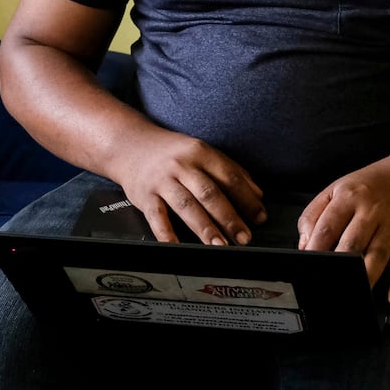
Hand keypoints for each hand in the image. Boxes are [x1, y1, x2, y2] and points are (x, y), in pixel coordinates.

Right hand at [111, 130, 264, 245]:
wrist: (130, 145)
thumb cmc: (171, 152)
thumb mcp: (202, 151)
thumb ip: (231, 170)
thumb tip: (258, 194)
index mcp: (200, 153)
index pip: (229, 176)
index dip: (247, 198)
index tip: (260, 217)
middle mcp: (181, 165)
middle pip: (209, 193)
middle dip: (229, 217)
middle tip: (244, 237)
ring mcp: (162, 181)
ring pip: (186, 205)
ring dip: (205, 227)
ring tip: (220, 245)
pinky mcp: (144, 195)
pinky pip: (157, 216)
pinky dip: (166, 232)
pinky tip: (176, 245)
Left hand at [298, 171, 389, 307]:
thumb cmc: (369, 186)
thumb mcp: (336, 189)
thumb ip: (314, 215)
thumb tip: (305, 246)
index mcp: (348, 197)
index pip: (328, 226)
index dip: (315, 249)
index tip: (306, 267)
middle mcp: (371, 211)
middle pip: (353, 241)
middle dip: (340, 264)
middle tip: (328, 286)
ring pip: (378, 254)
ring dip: (367, 276)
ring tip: (355, 293)